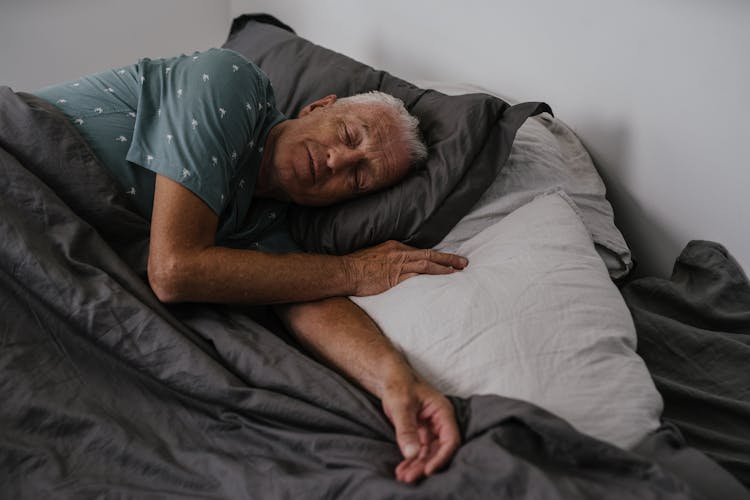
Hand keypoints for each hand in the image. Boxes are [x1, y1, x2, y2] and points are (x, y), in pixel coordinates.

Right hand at [344, 240, 467, 295]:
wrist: (345, 272)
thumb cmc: (355, 267)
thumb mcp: (373, 257)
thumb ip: (386, 261)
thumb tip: (392, 267)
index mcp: (394, 247)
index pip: (420, 252)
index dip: (436, 257)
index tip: (447, 261)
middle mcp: (399, 253)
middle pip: (429, 255)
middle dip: (448, 259)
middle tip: (464, 263)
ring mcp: (399, 264)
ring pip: (428, 263)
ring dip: (445, 267)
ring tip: (460, 270)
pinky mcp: (396, 276)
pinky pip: (419, 275)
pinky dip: (434, 275)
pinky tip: (444, 278)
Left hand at [381, 379, 460, 482]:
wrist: (389, 377)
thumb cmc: (398, 384)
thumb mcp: (401, 405)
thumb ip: (406, 429)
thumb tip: (411, 453)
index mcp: (443, 412)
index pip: (450, 439)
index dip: (441, 457)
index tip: (428, 470)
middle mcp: (440, 422)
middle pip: (439, 449)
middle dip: (425, 464)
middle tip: (409, 477)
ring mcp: (431, 428)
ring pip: (429, 452)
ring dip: (417, 465)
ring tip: (403, 476)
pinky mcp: (421, 433)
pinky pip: (419, 450)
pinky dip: (411, 460)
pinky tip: (402, 470)